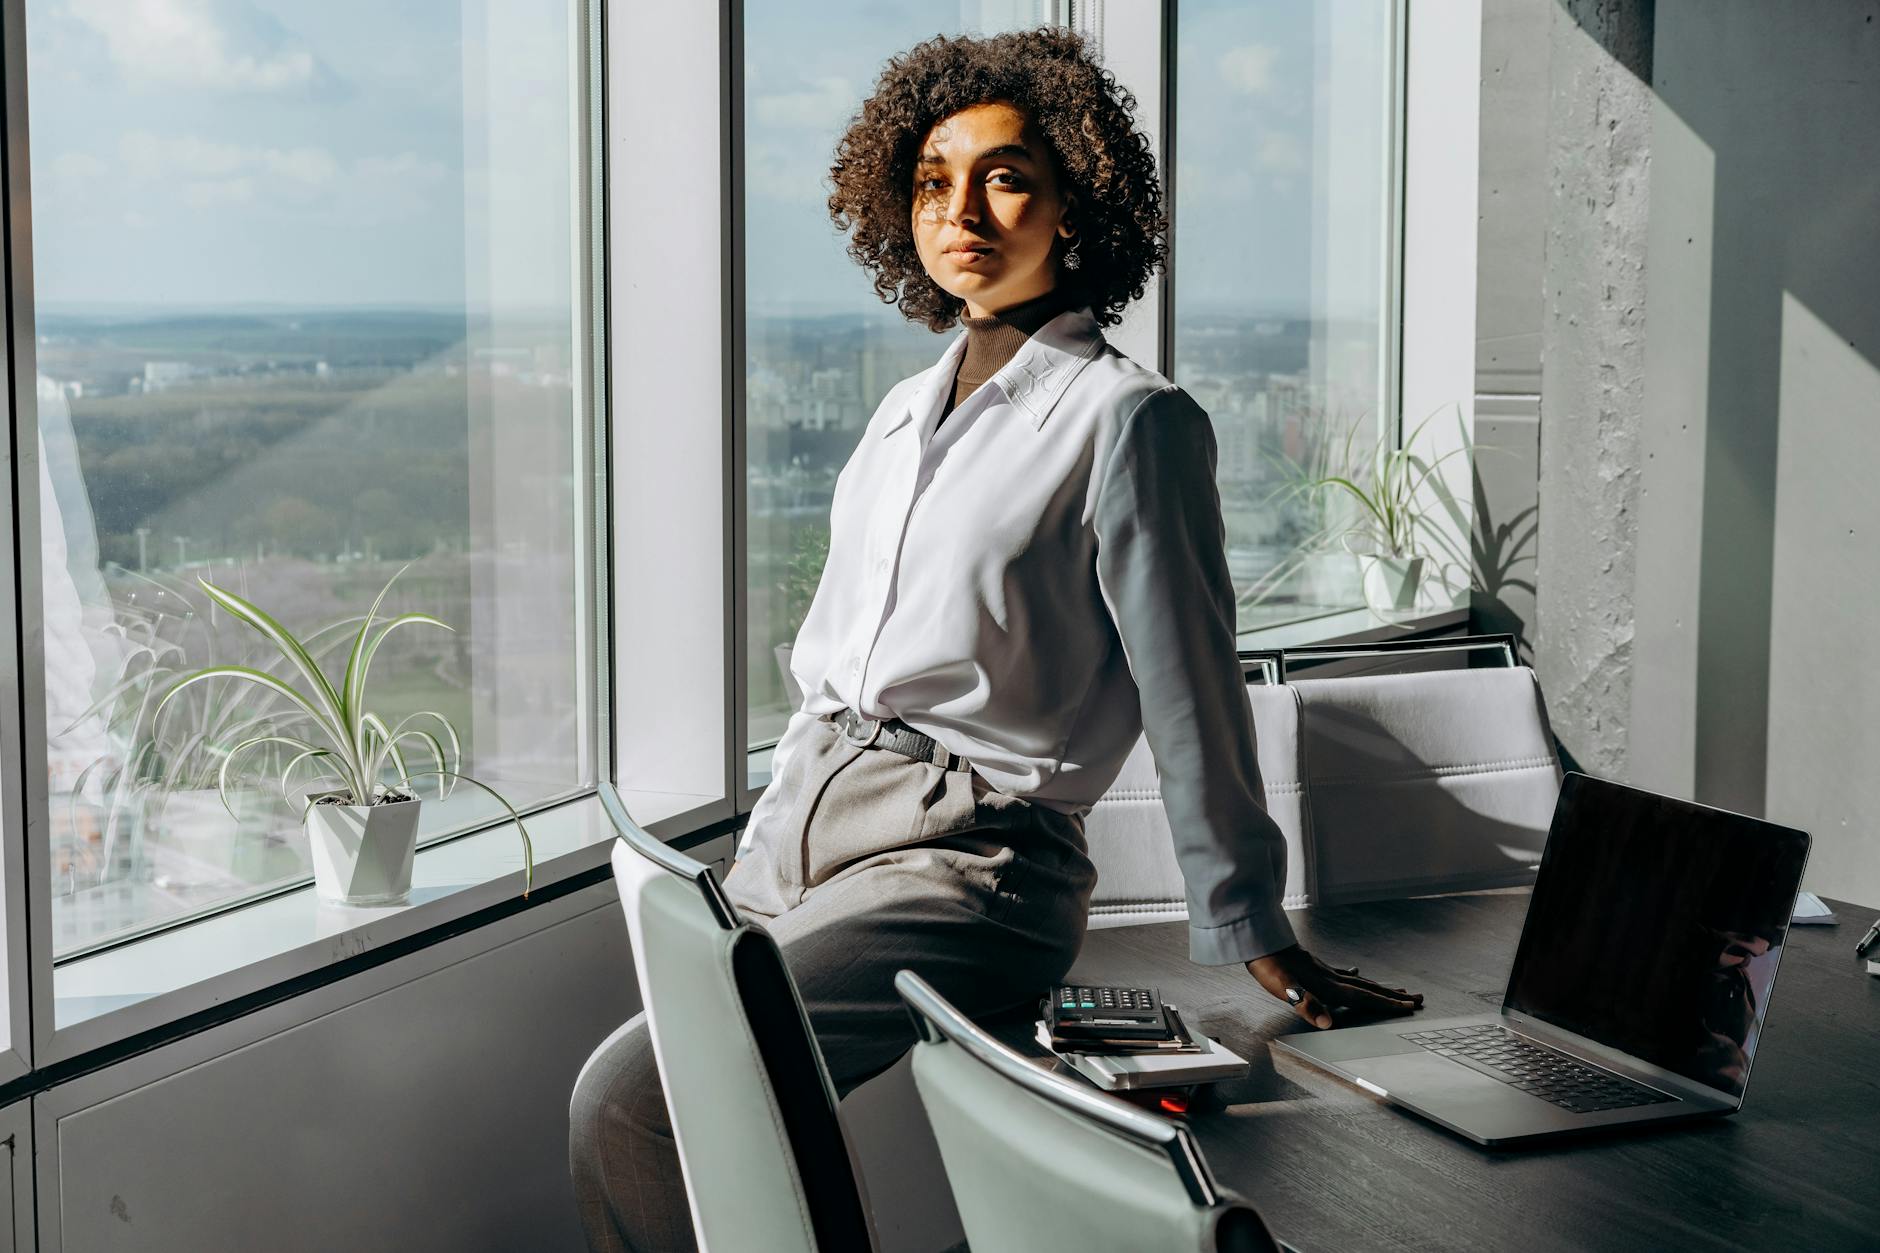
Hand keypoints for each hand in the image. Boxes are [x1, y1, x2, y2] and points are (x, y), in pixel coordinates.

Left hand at [1246, 944, 1422, 1029]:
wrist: (1258, 940)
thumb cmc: (1270, 966)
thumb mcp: (1284, 987)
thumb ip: (1306, 1004)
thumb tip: (1328, 1023)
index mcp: (1327, 985)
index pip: (1363, 997)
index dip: (1386, 1004)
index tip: (1409, 1008)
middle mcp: (1330, 977)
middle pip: (1369, 988)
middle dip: (1393, 996)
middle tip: (1417, 999)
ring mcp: (1324, 970)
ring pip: (1360, 981)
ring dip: (1380, 987)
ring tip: (1398, 990)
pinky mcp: (1314, 966)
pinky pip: (1343, 974)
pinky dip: (1355, 977)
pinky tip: (1356, 973)